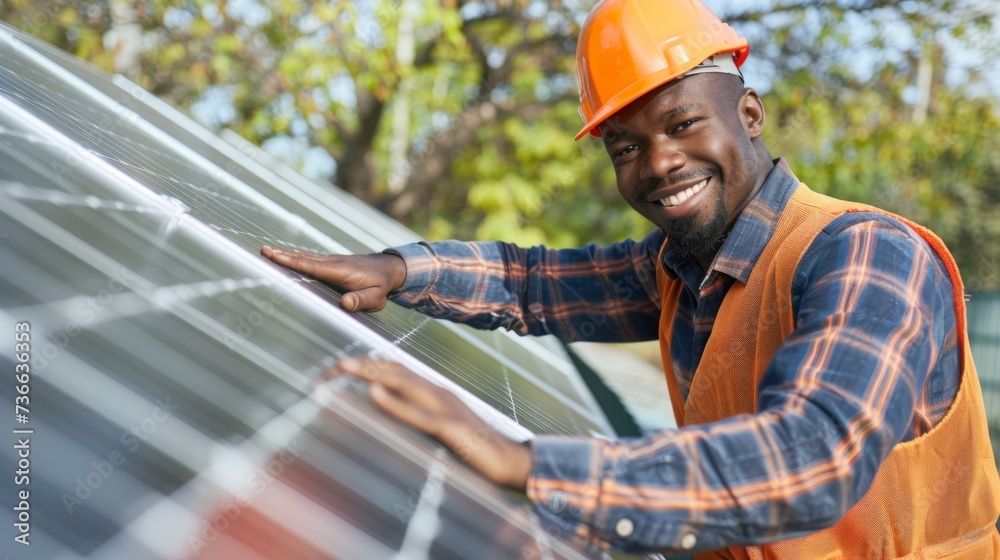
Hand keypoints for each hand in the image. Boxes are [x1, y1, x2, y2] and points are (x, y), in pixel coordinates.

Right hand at [260, 246, 405, 311]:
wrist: (389, 269)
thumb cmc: (381, 286)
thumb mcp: (375, 297)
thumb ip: (360, 300)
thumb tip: (345, 304)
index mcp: (339, 270)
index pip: (310, 265)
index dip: (291, 261)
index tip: (274, 255)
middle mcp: (332, 263)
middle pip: (303, 258)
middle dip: (282, 255)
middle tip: (261, 250)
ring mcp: (330, 262)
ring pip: (304, 257)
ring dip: (285, 254)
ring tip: (266, 251)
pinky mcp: (330, 264)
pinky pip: (309, 260)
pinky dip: (295, 258)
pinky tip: (285, 257)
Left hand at [332, 357, 531, 490]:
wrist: (511, 463)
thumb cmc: (475, 452)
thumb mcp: (441, 433)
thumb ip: (418, 422)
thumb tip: (389, 417)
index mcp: (436, 393)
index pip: (397, 373)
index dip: (369, 366)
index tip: (338, 368)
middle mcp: (439, 393)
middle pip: (396, 370)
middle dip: (363, 364)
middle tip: (333, 364)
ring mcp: (446, 407)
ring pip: (404, 382)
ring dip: (372, 372)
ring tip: (344, 367)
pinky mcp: (451, 427)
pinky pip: (418, 413)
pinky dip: (394, 402)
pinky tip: (373, 393)